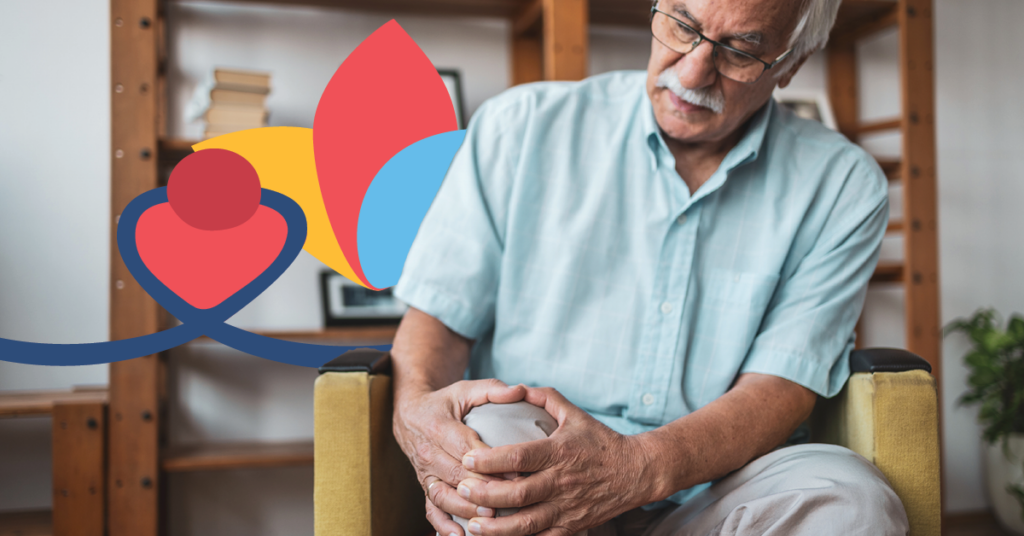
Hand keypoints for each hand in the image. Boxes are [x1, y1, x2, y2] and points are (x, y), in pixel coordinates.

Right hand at [393, 379, 527, 535]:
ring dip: (465, 509)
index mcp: (439, 427)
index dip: (490, 461)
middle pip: (456, 474)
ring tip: (489, 517)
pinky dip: (443, 525)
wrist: (410, 414)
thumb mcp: (466, 389)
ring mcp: (425, 473)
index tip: (517, 470)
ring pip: (443, 495)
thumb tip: (519, 390)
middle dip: (483, 489)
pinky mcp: (425, 486)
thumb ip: (493, 389)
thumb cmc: (445, 402)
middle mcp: (429, 453)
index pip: (466, 447)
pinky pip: (431, 509)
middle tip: (511, 499)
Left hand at [454, 387, 659, 535]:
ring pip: (527, 523)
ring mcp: (568, 507)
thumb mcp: (575, 414)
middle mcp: (562, 482)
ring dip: (497, 527)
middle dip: (486, 494)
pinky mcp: (572, 526)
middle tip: (462, 489)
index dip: (491, 460)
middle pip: (519, 493)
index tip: (468, 459)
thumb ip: (545, 398)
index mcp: (560, 452)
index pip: (520, 456)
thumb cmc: (601, 441)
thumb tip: (517, 388)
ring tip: (473, 524)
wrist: (636, 472)